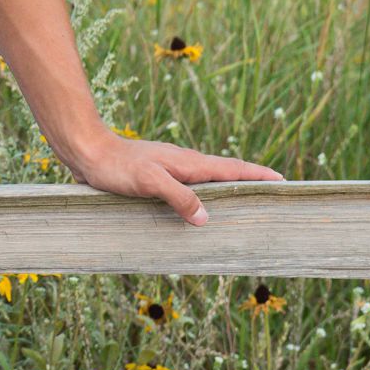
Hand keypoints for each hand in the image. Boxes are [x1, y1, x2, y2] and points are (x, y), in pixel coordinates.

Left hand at [58, 131, 283, 225]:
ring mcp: (170, 171)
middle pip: (225, 174)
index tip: (282, 180)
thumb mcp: (150, 181)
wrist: (87, 151)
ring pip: (207, 183)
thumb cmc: (117, 166)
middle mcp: (184, 165)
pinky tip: (198, 213)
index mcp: (189, 163)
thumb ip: (179, 197)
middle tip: (272, 197)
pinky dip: (203, 199)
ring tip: (243, 209)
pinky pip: (188, 190)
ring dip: (227, 192)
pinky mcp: (156, 180)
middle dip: (249, 184)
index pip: (232, 168)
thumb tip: (207, 218)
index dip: (257, 174)